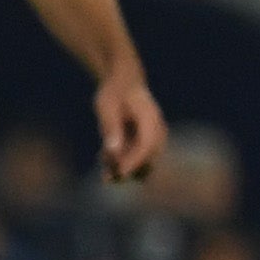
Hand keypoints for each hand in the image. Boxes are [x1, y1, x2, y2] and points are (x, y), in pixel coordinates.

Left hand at [95, 67, 166, 182]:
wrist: (123, 83)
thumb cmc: (114, 92)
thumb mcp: (107, 106)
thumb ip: (111, 128)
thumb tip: (113, 151)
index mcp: (150, 118)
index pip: (147, 145)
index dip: (134, 162)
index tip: (119, 174)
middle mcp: (157, 131)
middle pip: (149, 160)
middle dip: (128, 170)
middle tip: (106, 177)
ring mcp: (154, 139)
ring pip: (143, 164)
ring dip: (123, 168)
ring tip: (102, 162)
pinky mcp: (145, 145)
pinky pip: (136, 161)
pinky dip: (121, 164)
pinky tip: (103, 157)